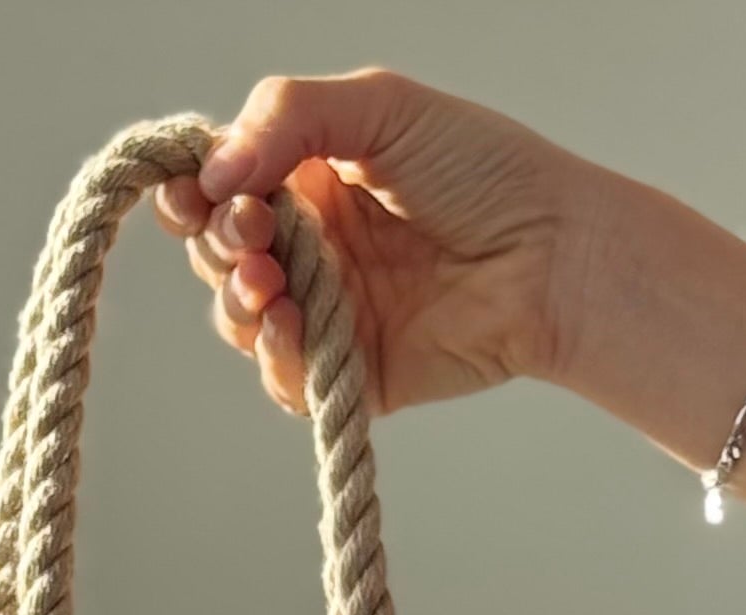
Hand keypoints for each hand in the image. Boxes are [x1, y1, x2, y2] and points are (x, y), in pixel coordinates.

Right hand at [152, 71, 599, 417]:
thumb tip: (212, 170)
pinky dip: (275, 352)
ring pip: (242, 317)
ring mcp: (331, 312)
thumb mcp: (381, 107)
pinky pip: (287, 376)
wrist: (551, 257)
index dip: (197, 188)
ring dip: (236, 297)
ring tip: (266, 281)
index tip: (195, 190)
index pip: (226, 184)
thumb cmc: (485, 171)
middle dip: (218, 241)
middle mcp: (315, 244)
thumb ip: (287, 115)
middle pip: (222, 251)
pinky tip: (288, 323)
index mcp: (314, 176)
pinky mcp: (353, 373)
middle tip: (250, 231)